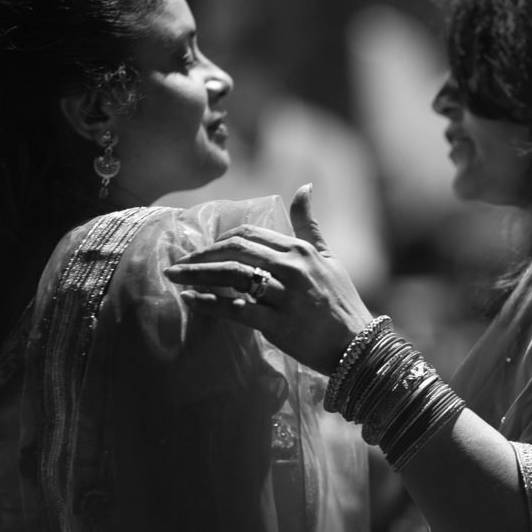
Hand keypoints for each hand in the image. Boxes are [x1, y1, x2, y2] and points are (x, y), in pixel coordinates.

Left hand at [163, 184, 372, 373]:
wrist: (357, 345)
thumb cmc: (341, 300)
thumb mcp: (328, 257)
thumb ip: (309, 224)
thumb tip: (304, 187)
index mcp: (300, 249)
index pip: (249, 233)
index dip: (219, 240)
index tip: (202, 251)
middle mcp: (291, 267)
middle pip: (234, 250)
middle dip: (200, 255)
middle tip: (177, 264)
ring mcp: (284, 295)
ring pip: (231, 277)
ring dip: (197, 275)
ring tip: (174, 278)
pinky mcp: (278, 324)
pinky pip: (236, 310)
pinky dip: (209, 304)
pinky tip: (191, 301)